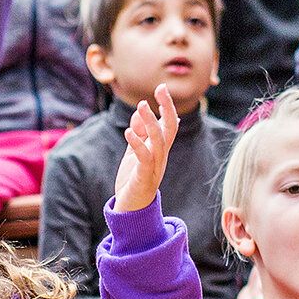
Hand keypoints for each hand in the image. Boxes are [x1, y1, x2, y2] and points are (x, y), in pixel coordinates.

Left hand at [112, 85, 181, 212]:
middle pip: (169, 129)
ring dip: (150, 122)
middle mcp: (161, 156)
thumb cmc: (133, 180)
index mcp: (160, 149)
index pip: (169, 124)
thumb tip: (138, 115)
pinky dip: (138, 144)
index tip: (162, 88)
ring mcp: (154, 167)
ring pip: (158, 141)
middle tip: (161, 89)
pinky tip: (128, 131)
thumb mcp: (134, 153)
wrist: (131, 210)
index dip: (167, 106)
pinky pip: (144, 158)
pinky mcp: (144, 177)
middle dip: (167, 109)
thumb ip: (138, 135)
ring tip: (142, 105)